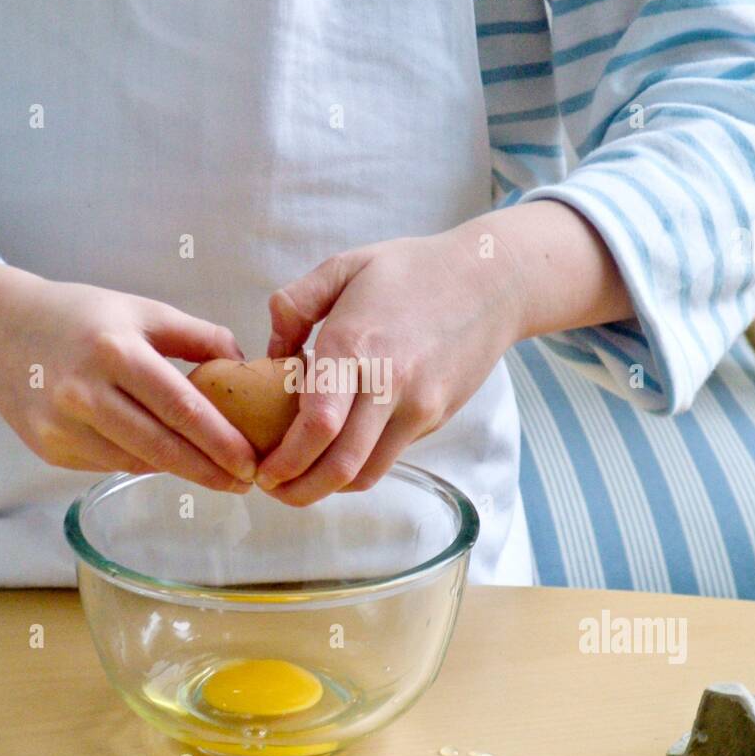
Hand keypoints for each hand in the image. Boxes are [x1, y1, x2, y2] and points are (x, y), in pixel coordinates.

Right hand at [0, 259, 258, 488]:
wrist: (2, 331)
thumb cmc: (84, 319)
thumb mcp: (144, 311)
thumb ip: (200, 336)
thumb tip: (248, 368)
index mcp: (115, 351)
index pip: (180, 407)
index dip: (219, 441)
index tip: (250, 461)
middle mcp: (84, 393)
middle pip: (160, 446)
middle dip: (208, 470)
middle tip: (244, 483)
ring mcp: (62, 426)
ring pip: (136, 462)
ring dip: (178, 471)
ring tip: (214, 472)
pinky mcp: (49, 449)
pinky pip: (110, 464)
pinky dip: (141, 464)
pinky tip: (163, 458)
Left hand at [255, 225, 518, 503]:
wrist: (493, 281)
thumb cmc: (413, 269)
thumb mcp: (345, 266)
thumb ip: (295, 304)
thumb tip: (271, 354)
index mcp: (356, 344)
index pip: (317, 424)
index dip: (285, 459)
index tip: (261, 468)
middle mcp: (389, 383)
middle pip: (340, 464)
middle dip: (298, 489)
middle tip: (273, 488)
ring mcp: (418, 406)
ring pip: (366, 473)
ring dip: (328, 488)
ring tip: (300, 479)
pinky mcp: (435, 417)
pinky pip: (389, 456)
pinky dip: (358, 466)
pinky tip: (337, 452)